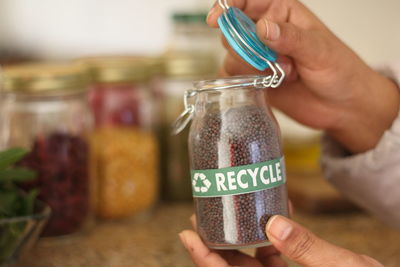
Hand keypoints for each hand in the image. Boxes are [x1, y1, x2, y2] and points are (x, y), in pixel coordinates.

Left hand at [179, 215, 382, 266]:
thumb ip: (308, 249)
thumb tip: (273, 225)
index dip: (203, 258)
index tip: (186, 234)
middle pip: (234, 266)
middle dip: (217, 239)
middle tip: (203, 213)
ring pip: (252, 259)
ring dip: (242, 234)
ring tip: (231, 208)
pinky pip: (276, 255)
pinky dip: (273, 234)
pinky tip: (274, 212)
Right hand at [207, 0, 399, 152]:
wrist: (343, 106)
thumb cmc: (341, 70)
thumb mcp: (320, 51)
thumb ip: (291, 38)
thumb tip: (262, 27)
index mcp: (283, 13)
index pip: (248, 0)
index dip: (228, 6)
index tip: (215, 19)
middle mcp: (267, 32)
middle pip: (233, 30)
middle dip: (245, 47)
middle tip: (272, 60)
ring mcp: (259, 57)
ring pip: (232, 56)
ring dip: (251, 68)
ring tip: (284, 75)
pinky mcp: (255, 79)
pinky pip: (233, 78)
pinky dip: (242, 83)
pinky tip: (268, 86)